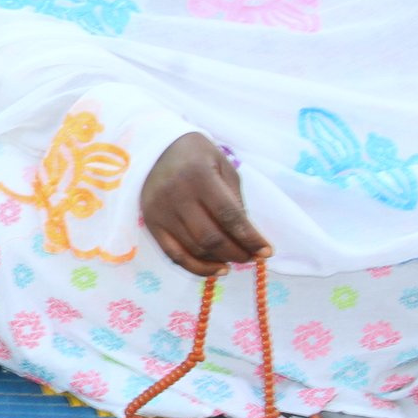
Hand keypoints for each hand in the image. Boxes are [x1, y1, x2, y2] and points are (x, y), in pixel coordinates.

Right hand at [139, 133, 271, 276]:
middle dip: (237, 252)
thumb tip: (248, 238)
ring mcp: (160, 211)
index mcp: (199, 176)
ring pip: (194, 249)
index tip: (266, 252)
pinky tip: (216, 269)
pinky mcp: (151, 223)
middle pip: (211, 237)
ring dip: (220, 261)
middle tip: (252, 257)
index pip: (228, 215)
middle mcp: (176, 195)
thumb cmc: (197, 156)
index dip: (250, 238)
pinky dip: (197, 268)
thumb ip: (235, 200)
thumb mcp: (223, 167)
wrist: (157, 148)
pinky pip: (174, 255)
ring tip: (236, 260)